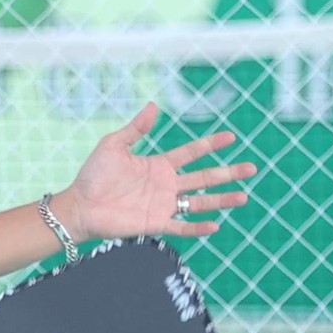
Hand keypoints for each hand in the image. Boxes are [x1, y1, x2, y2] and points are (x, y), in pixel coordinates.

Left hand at [55, 103, 257, 241]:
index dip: (211, 145)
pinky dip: (197, 227)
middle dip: (228, 173)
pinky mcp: (155, 223)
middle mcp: (166, 185)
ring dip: (221, 200)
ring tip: (243, 198)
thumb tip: (153, 105)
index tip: (231, 137)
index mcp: (159, 165)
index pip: (192, 153)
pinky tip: (215, 225)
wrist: (80, 206)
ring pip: (200, 202)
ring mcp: (163, 205)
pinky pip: (181, 226)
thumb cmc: (93, 175)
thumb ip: (136, 129)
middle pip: (204, 177)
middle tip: (252, 168)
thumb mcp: (114, 146)